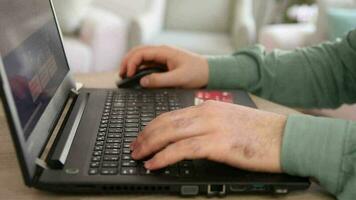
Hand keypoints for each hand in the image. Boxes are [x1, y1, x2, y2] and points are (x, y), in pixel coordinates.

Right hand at [119, 45, 208, 87]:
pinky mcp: (164, 64)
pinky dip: (139, 68)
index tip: (127, 75)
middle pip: (138, 52)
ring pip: (141, 57)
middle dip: (127, 62)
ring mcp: (162, 57)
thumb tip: (142, 82)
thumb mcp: (179, 78)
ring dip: (132, 64)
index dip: (131, 63)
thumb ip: (160, 80)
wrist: (209, 72)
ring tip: (125, 76)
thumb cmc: (197, 73)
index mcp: (164, 52)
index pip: (141, 53)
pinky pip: (147, 63)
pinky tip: (136, 77)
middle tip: (121, 76)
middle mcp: (161, 52)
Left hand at [131, 100, 286, 172]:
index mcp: (208, 107)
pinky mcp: (219, 144)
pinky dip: (164, 157)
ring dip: (150, 146)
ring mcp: (212, 127)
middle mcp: (207, 113)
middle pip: (165, 122)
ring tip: (138, 157)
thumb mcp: (230, 120)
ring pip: (170, 134)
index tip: (142, 135)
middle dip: (145, 136)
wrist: (286, 136)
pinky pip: (183, 150)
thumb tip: (189, 135)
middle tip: (134, 147)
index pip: (171, 114)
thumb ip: (208, 124)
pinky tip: (155, 164)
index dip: (152, 126)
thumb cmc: (260, 132)